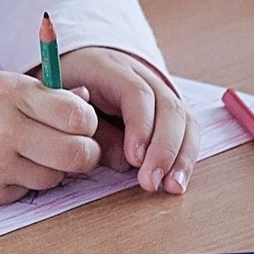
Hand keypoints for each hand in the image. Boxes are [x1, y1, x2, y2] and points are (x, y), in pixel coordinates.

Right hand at [0, 68, 101, 208]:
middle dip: (84, 153)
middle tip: (74, 148)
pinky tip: (6, 166)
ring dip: (53, 169)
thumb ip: (43, 95)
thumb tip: (85, 102)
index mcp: (13, 94)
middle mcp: (8, 130)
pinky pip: (29, 191)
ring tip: (30, 153)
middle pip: (78, 154)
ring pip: (56, 177)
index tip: (79, 123)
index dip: (86, 122)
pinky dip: (26, 181)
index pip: (77, 116)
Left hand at [56, 45, 194, 195]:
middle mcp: (143, 75)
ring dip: (180, 156)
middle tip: (150, 181)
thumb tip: (124, 162)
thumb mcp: (66, 106)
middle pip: (168, 107)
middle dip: (163, 149)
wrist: (78, 66)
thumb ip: (94, 131)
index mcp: (111, 68)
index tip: (134, 158)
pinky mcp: (169, 110)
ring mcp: (160, 90)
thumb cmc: (69, 91)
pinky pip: (187, 130)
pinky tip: (177, 182)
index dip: (140, 126)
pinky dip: (185, 157)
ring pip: (184, 119)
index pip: (137, 92)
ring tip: (170, 187)